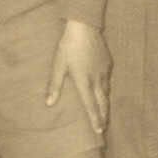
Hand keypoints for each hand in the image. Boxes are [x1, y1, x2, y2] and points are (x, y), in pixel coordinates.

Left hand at [46, 20, 109, 136]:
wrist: (84, 27)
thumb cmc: (68, 47)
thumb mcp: (58, 66)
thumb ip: (54, 85)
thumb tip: (49, 103)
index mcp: (84, 82)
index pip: (91, 106)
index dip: (95, 119)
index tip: (99, 130)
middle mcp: (97, 79)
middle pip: (103, 102)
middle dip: (103, 115)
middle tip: (103, 127)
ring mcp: (104, 71)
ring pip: (106, 91)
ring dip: (105, 102)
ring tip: (104, 111)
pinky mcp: (108, 63)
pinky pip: (108, 79)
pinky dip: (105, 87)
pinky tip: (102, 87)